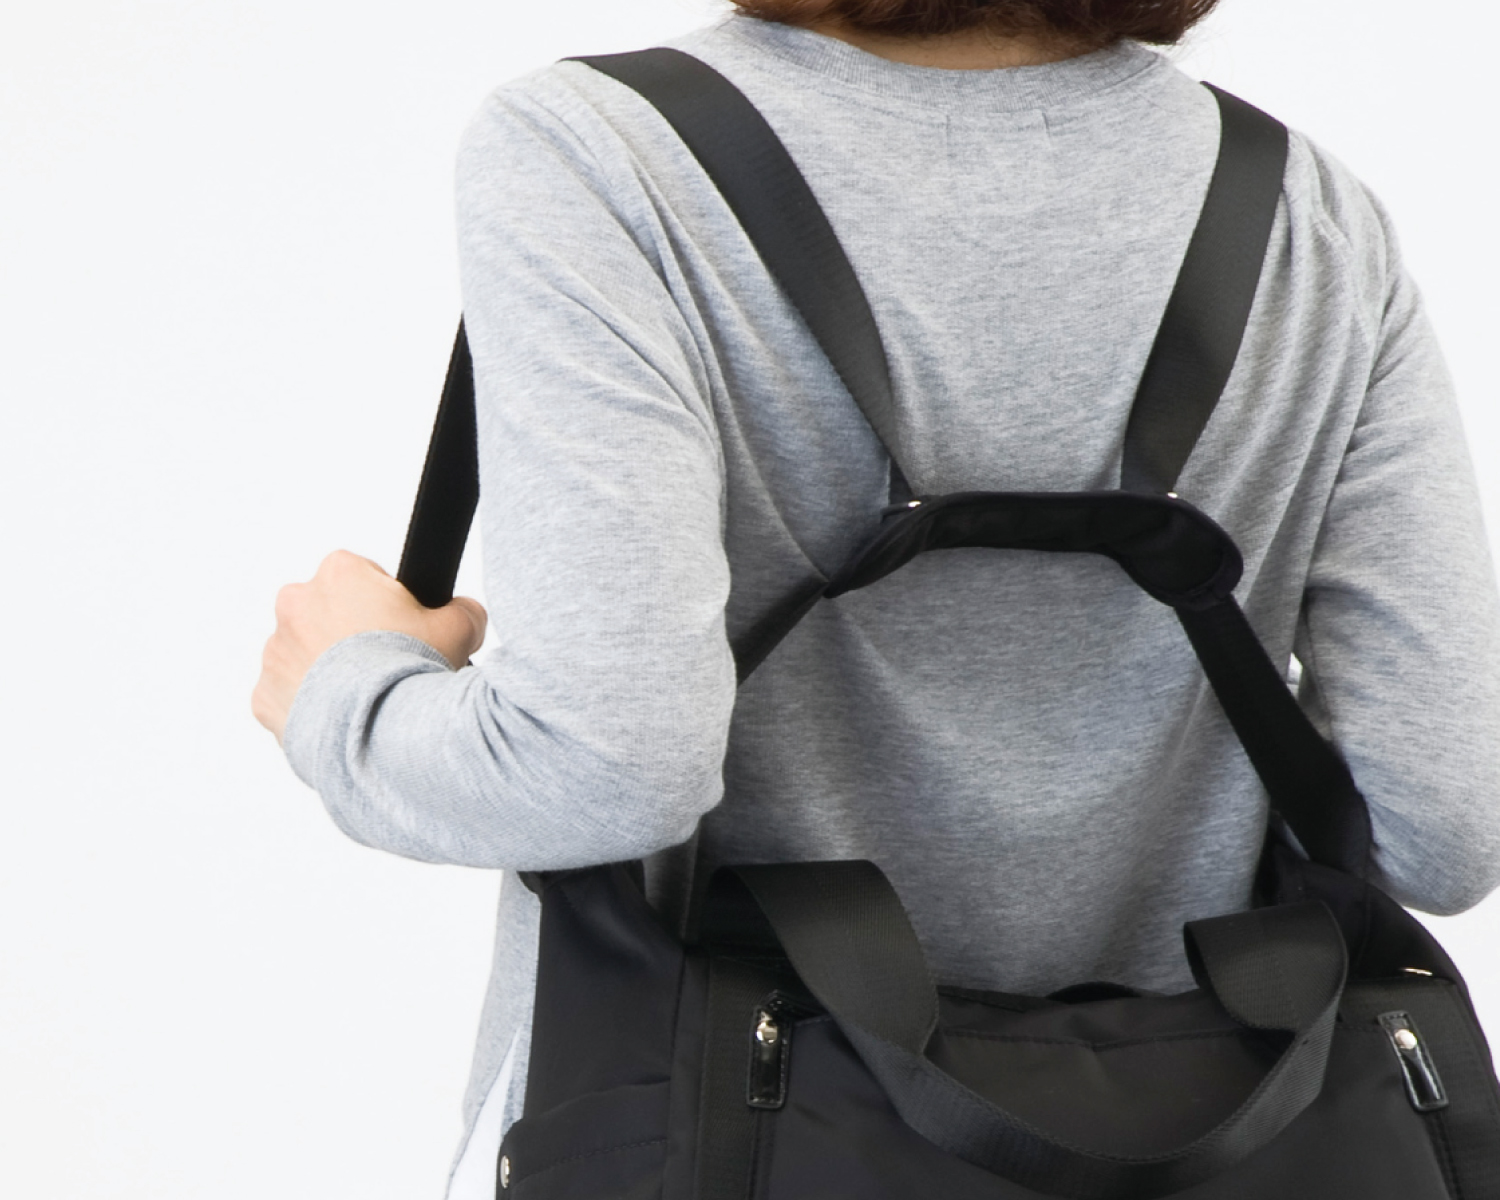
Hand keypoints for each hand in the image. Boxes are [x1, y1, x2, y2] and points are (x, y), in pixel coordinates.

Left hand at [252, 549, 486, 745]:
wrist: (381, 732)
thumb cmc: (411, 673)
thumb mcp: (460, 629)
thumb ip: (462, 610)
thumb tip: (463, 613)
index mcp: (340, 574)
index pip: (363, 576)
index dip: (388, 604)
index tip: (403, 630)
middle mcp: (297, 604)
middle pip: (328, 612)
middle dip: (351, 635)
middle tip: (386, 665)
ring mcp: (276, 651)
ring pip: (305, 655)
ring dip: (328, 671)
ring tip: (366, 698)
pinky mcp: (264, 696)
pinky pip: (287, 696)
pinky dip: (310, 706)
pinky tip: (344, 718)